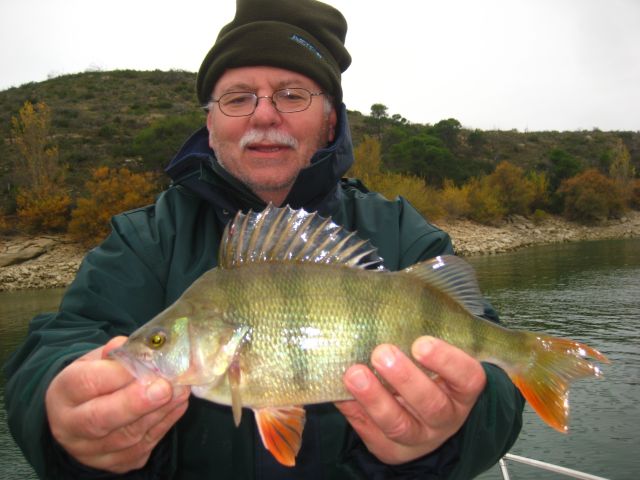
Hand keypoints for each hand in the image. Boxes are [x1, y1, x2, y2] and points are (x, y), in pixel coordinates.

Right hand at [45, 336, 189, 472]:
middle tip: (164, 387)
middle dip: (136, 403)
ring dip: (159, 412)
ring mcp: (90, 450)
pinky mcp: (113, 463)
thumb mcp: (97, 360)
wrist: (82, 414)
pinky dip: (164, 425)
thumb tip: (135, 346)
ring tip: (180, 391)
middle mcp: (70, 426)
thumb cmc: (95, 379)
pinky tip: (177, 406)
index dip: (117, 374)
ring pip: (127, 436)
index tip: (146, 364)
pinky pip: (141, 448)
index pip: (86, 384)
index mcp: (64, 393)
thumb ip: (115, 354)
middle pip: (100, 419)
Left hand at [335, 336, 485, 464]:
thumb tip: (380, 308)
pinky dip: (354, 411)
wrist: (419, 416)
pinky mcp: (391, 450)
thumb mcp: (431, 356)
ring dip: (374, 399)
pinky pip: (371, 434)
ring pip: (399, 425)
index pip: (467, 376)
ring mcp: (418, 437)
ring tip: (354, 374)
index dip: (446, 361)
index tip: (421, 342)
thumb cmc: (424, 371)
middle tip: (381, 353)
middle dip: (405, 379)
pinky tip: (340, 392)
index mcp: (462, 390)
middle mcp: (445, 417)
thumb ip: (416, 336)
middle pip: (431, 404)